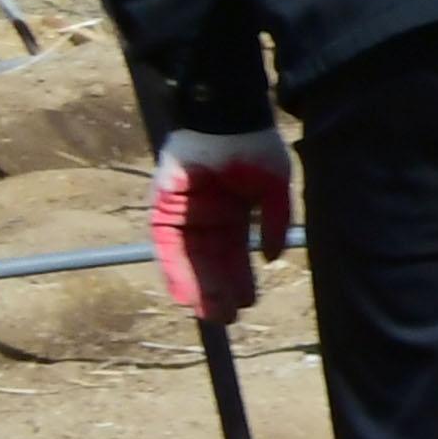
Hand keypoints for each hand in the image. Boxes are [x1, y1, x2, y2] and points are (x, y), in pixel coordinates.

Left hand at [151, 128, 292, 322]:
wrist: (225, 120)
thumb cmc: (254, 147)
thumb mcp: (274, 188)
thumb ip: (274, 223)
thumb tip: (272, 259)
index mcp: (233, 214)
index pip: (235, 254)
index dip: (241, 278)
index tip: (248, 302)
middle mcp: (206, 220)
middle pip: (212, 263)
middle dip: (219, 290)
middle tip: (227, 318)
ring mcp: (183, 216)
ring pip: (190, 261)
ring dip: (199, 288)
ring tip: (210, 314)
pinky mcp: (163, 211)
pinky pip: (166, 249)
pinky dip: (175, 272)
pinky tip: (186, 295)